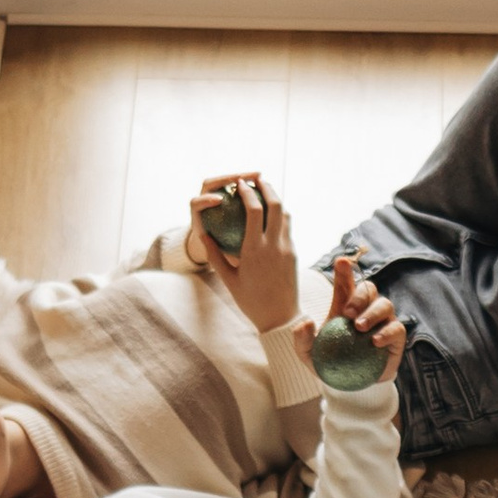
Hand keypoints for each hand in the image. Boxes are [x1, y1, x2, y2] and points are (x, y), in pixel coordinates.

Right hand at [185, 171, 303, 334]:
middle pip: (276, 204)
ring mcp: (287, 248)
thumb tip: (203, 234)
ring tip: (265, 192)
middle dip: (266, 187)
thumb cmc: (250, 301)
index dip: (248, 192)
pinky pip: (288, 226)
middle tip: (256, 179)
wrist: (280, 318)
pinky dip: (280, 214)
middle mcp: (274, 245)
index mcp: (254, 250)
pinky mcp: (294, 253)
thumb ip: (214, 255)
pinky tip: (272, 213)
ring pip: (286, 213)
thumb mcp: (228, 279)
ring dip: (276, 199)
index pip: (255, 210)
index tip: (240, 183)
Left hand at [290, 254, 406, 384]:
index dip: (345, 271)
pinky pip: (396, 328)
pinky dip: (386, 332)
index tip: (341, 262)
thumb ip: (302, 339)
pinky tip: (375, 341)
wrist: (350, 386)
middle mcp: (367, 308)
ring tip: (359, 327)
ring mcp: (383, 321)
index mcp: (345, 306)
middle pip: (369, 289)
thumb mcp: (308, 355)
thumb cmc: (329, 364)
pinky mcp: (395, 337)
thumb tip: (305, 323)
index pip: (346, 283)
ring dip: (372, 313)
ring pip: (384, 304)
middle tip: (347, 313)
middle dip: (359, 296)